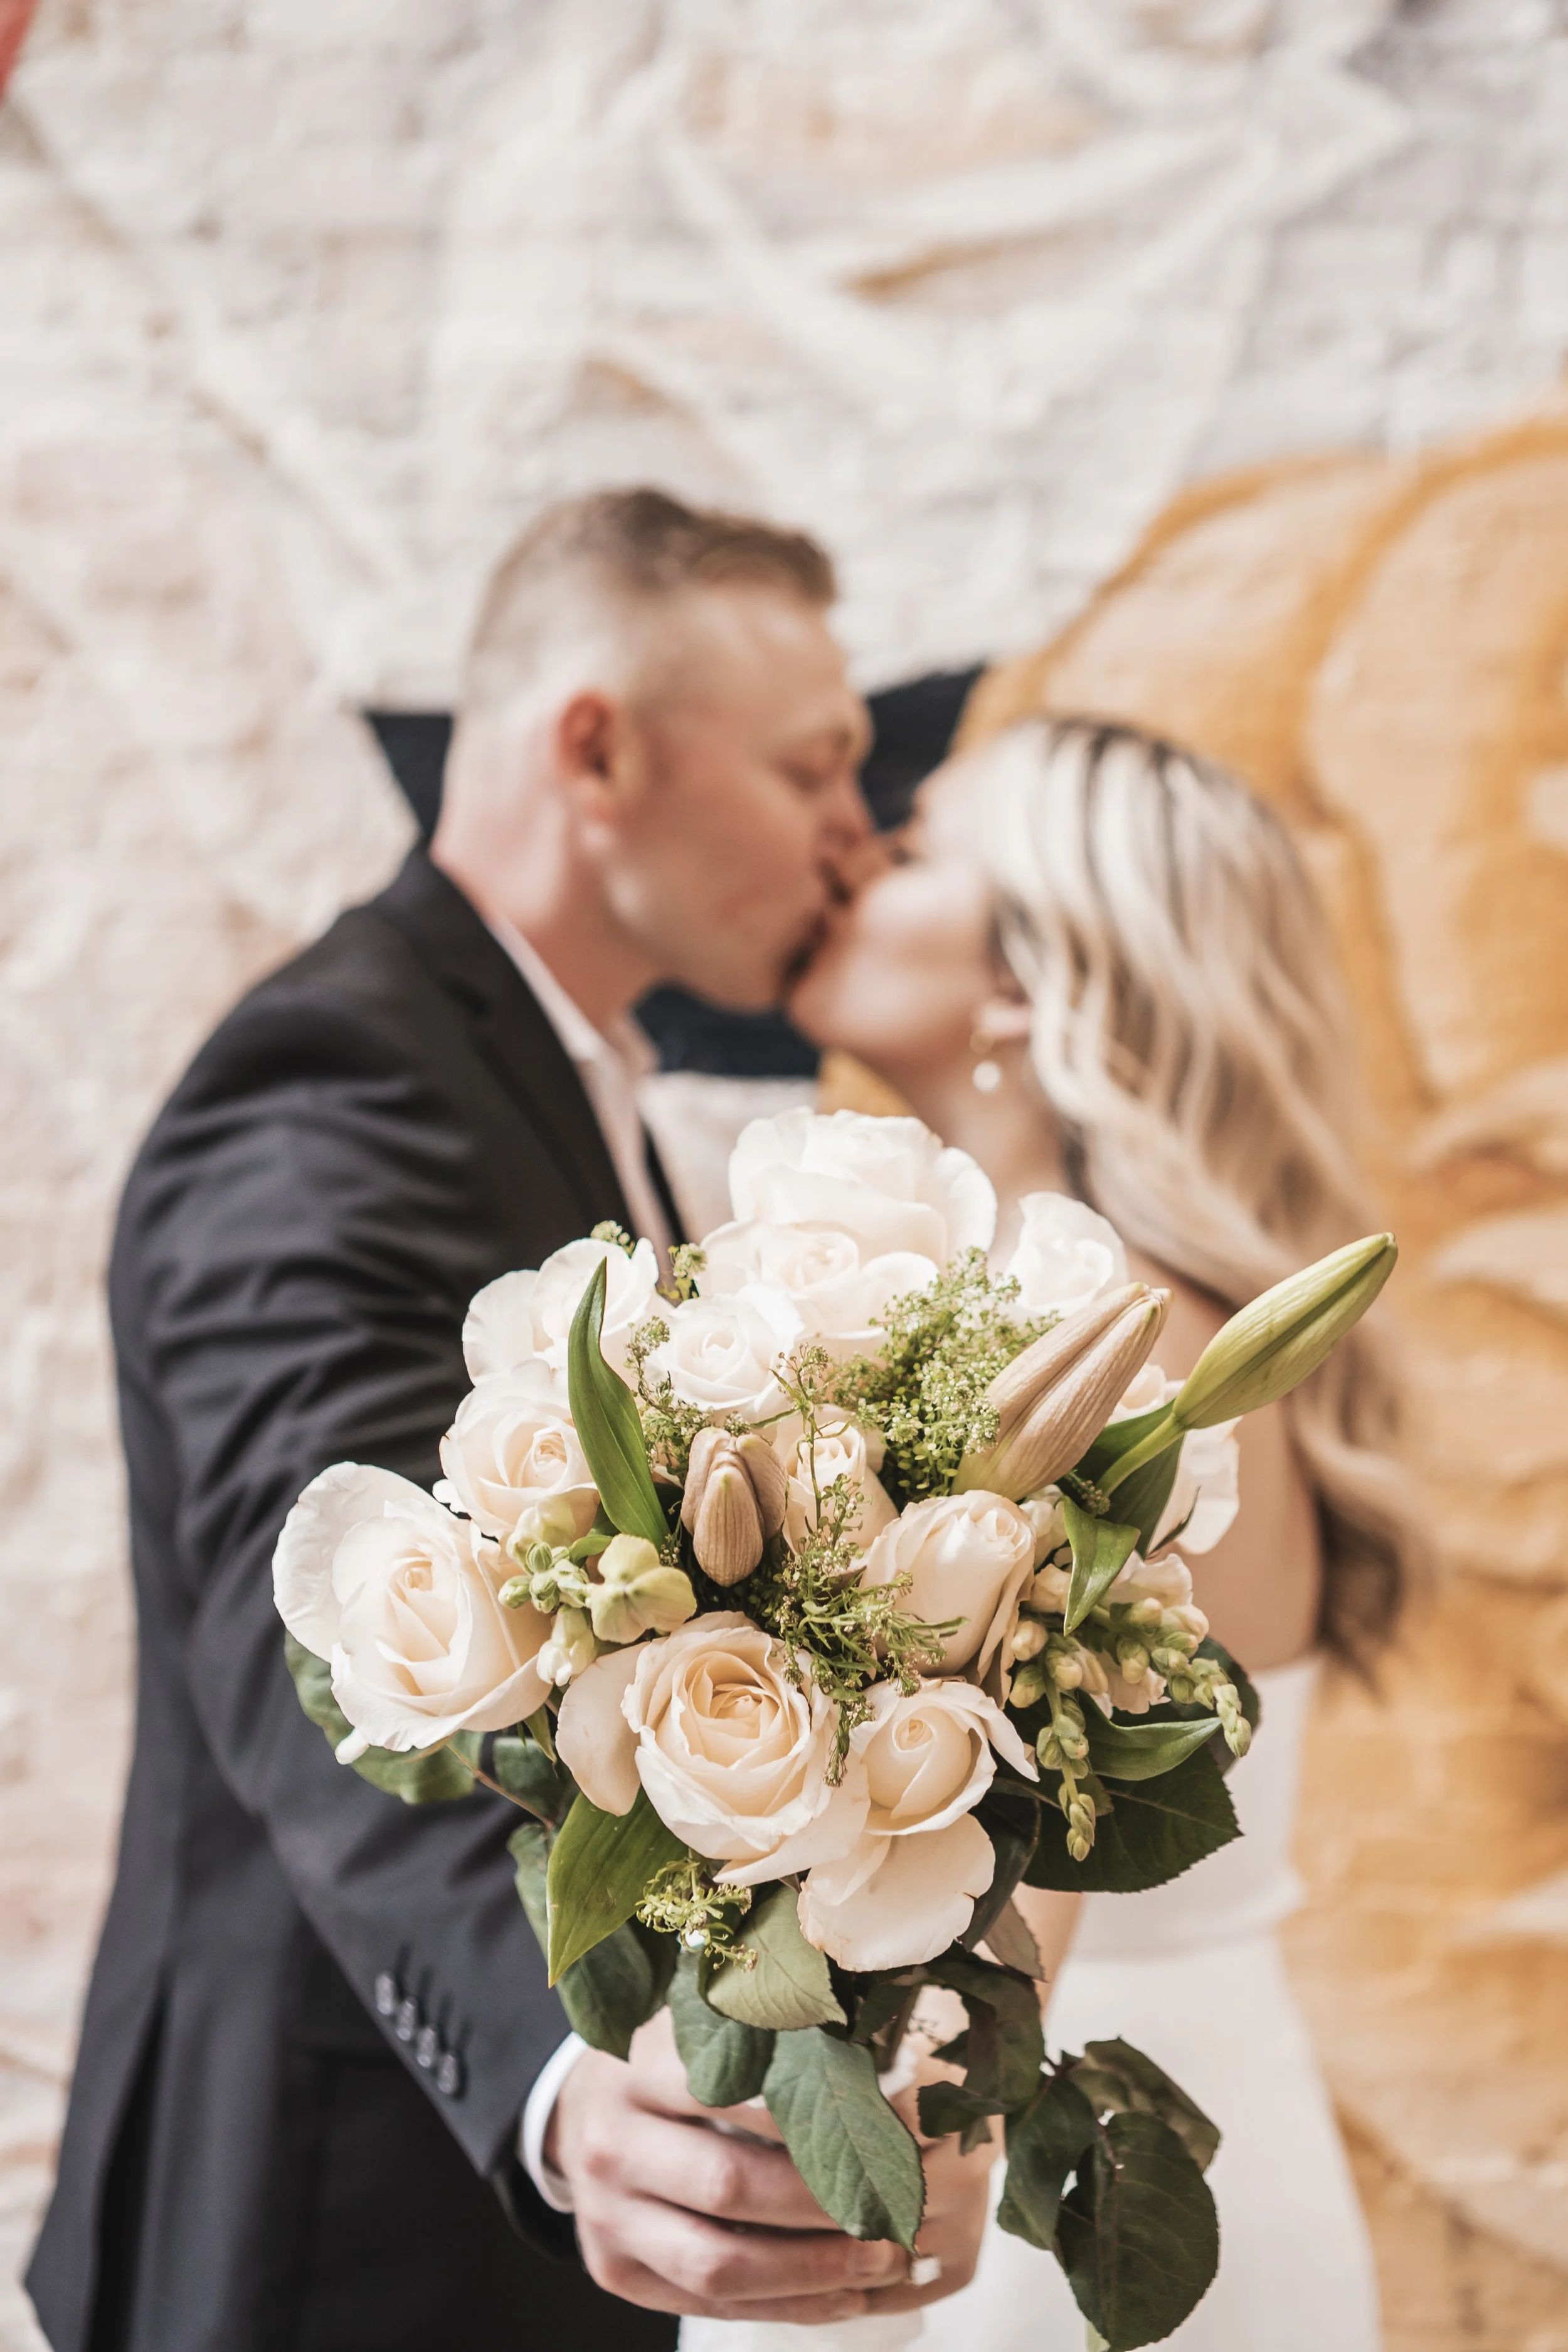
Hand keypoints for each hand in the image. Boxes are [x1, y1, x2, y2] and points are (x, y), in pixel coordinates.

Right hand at [545, 2007, 991, 2323]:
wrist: (582, 2114)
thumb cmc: (666, 2063)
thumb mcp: (697, 2026)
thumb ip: (766, 2033)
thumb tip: (879, 2049)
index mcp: (634, 2069)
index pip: (725, 2093)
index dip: (806, 2112)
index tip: (881, 2120)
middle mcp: (609, 2145)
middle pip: (727, 2185)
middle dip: (821, 2201)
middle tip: (894, 2205)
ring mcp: (606, 2217)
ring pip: (718, 2265)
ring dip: (811, 2271)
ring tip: (880, 2260)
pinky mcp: (615, 2272)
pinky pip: (709, 2306)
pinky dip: (785, 2307)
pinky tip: (845, 2297)